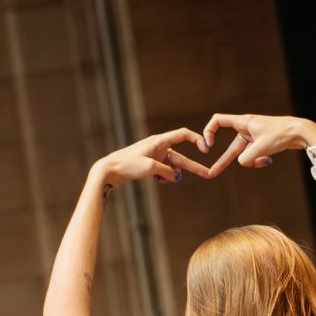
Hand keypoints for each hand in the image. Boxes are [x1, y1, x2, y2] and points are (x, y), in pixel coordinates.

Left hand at [94, 128, 210, 188]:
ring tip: (167, 181)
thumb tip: (176, 177)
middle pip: (181, 157)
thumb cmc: (127, 164)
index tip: (206, 149)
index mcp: (159, 141)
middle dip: (193, 167)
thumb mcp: (150, 168)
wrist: (108, 170)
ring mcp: (154, 156)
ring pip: (171, 166)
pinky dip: (164, 177)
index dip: (197, 140)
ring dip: (173, 175)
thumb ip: (167, 172)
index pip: (183, 134)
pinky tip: (159, 181)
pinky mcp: (149, 165)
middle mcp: (158, 147)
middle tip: (208, 174)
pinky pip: (163, 171)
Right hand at [202, 114, 315, 176]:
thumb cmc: (282, 134)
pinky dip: (258, 160)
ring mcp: (255, 136)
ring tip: (264, 160)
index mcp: (244, 122)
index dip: (209, 132)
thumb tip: (242, 164)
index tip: (209, 145)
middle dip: (223, 161)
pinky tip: (268, 160)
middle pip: (231, 146)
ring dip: (252, 161)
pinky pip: (253, 156)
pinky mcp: (262, 143)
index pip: (218, 121)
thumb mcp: (261, 148)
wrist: (301, 132)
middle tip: (212, 173)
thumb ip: (247, 158)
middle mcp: (247, 128)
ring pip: (245, 154)